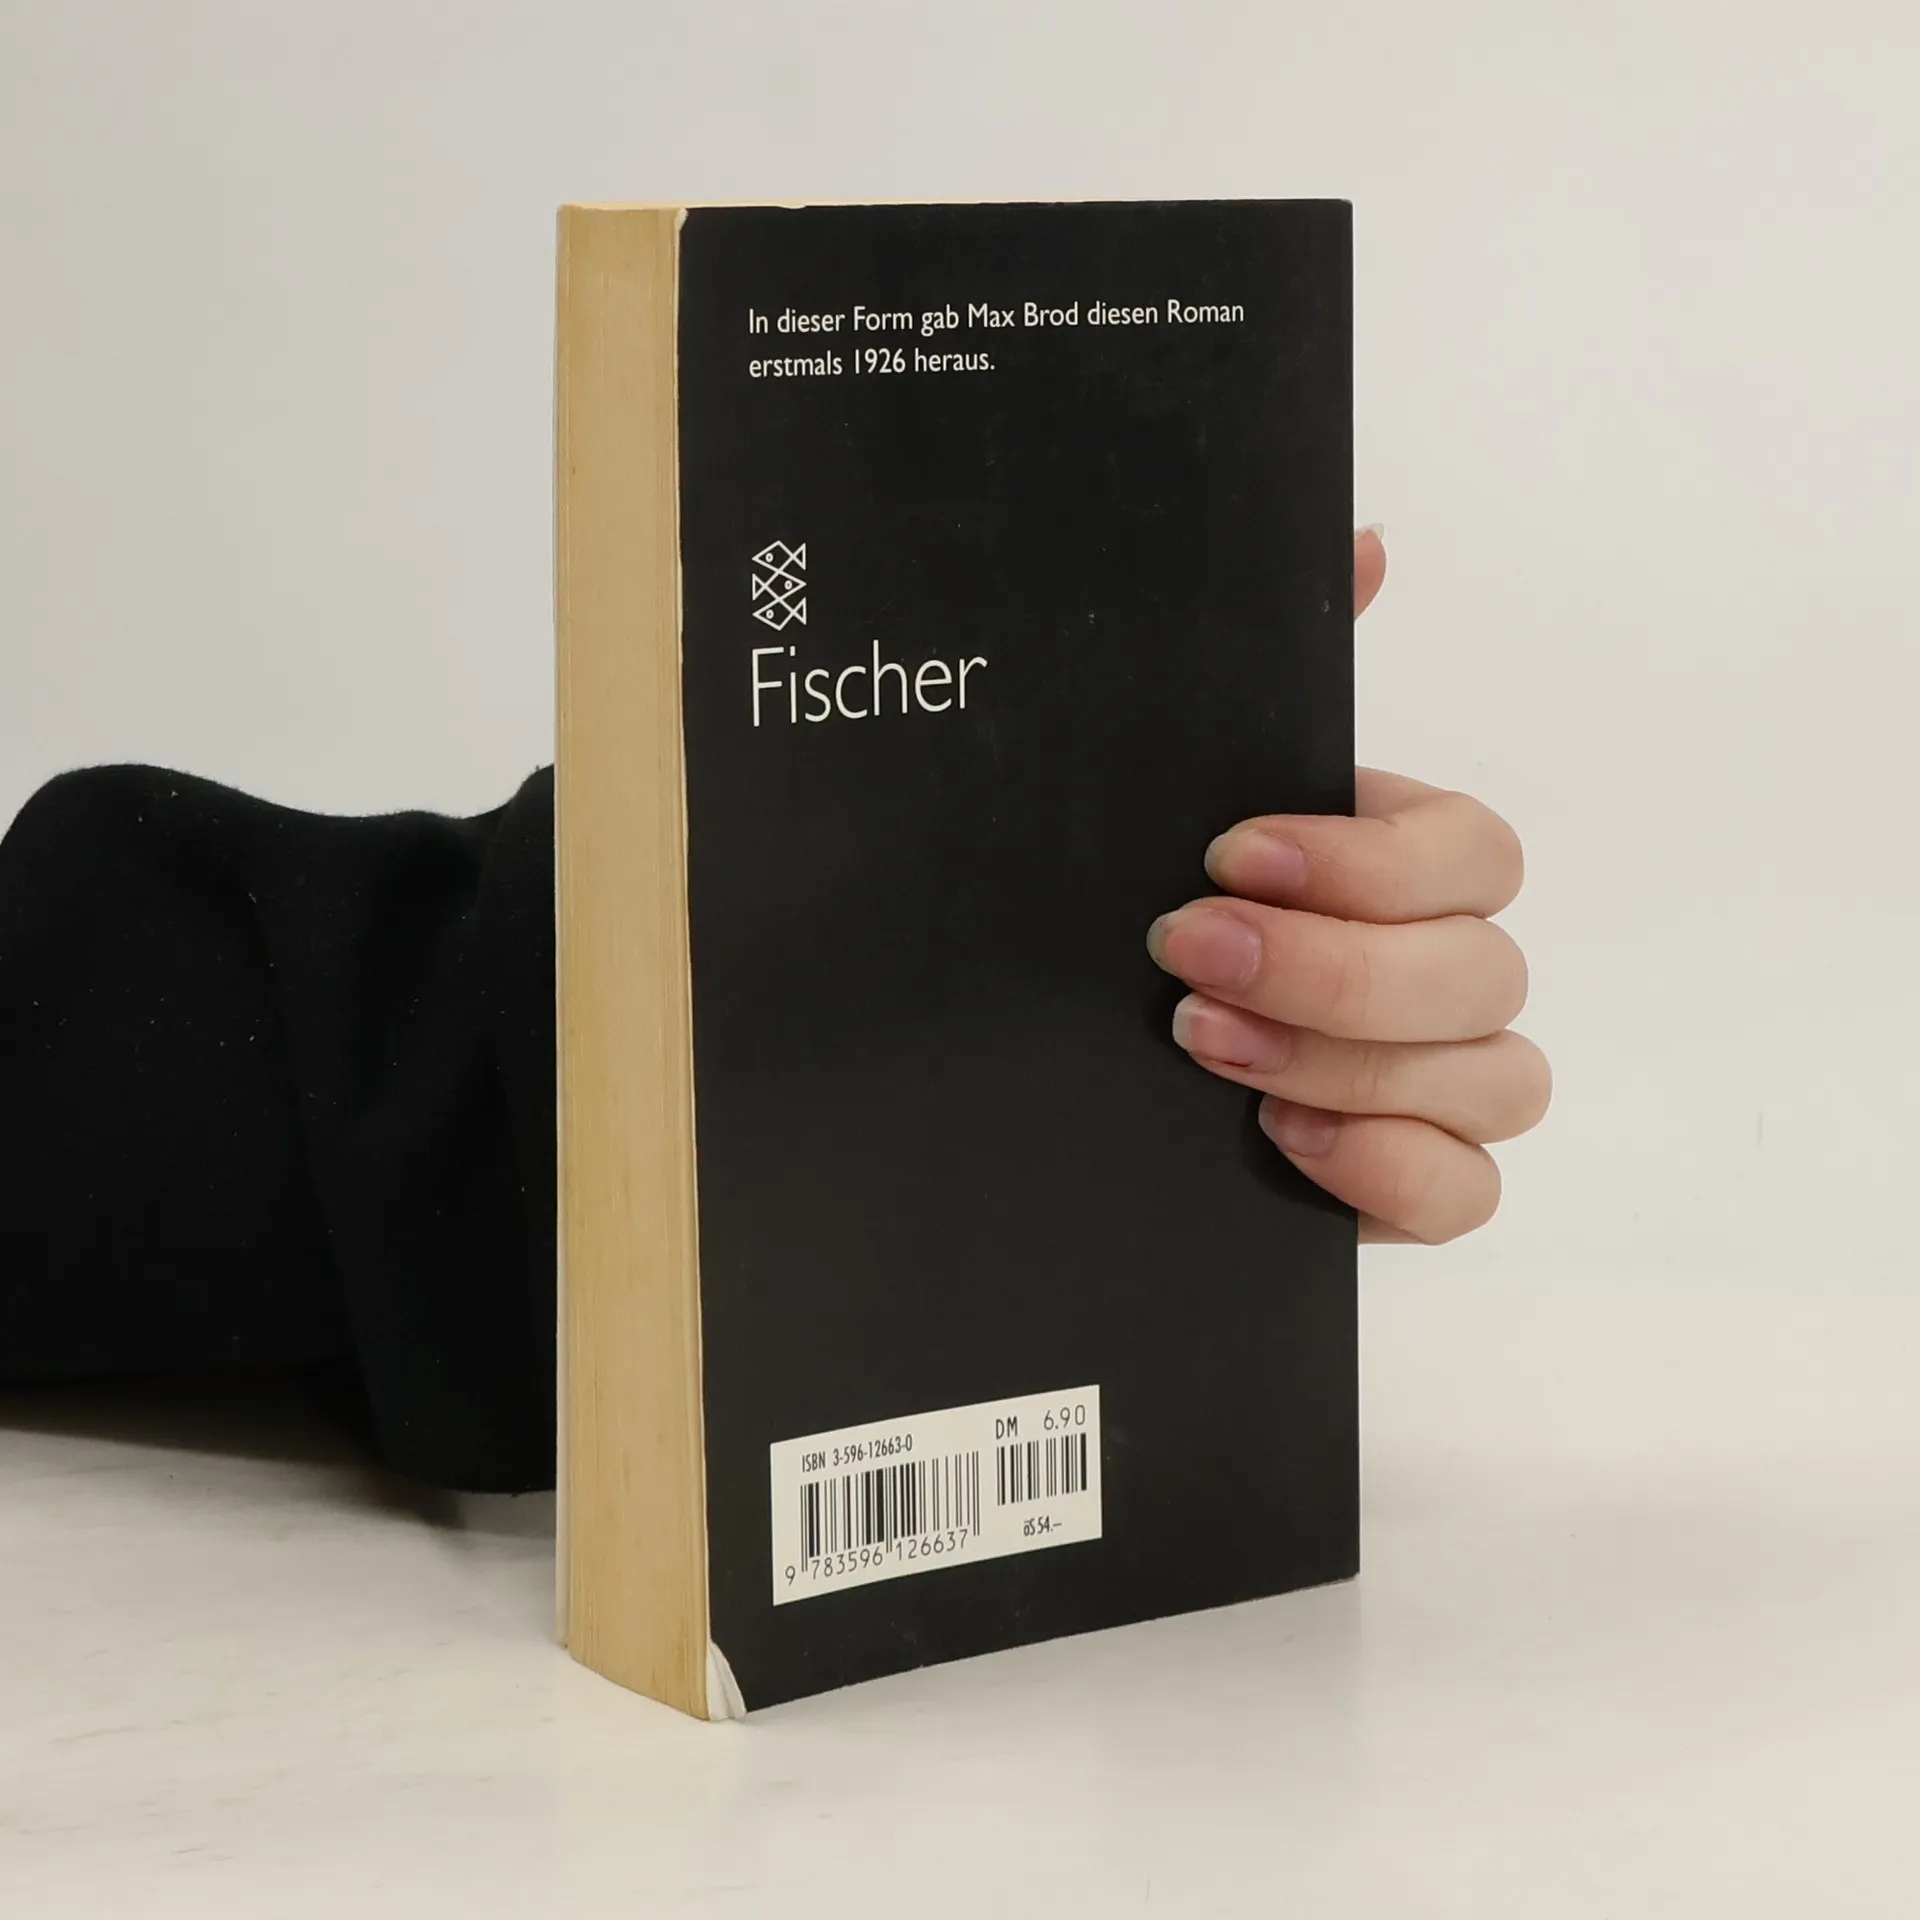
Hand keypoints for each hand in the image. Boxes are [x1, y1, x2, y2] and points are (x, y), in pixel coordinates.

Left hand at [1146, 529, 1548, 1243]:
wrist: (1051, 1039)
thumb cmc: (1143, 897)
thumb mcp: (1178, 777)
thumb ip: (1281, 662)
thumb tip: (1364, 538)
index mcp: (1405, 865)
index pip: (1473, 853)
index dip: (1370, 861)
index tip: (1231, 853)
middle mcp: (1445, 969)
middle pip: (1484, 972)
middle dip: (1336, 970)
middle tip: (1189, 954)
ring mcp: (1440, 1082)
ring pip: (1495, 1081)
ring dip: (1349, 1065)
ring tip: (1206, 1047)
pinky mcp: (1409, 1180)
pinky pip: (1470, 1192)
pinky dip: (1393, 1174)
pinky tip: (1282, 1143)